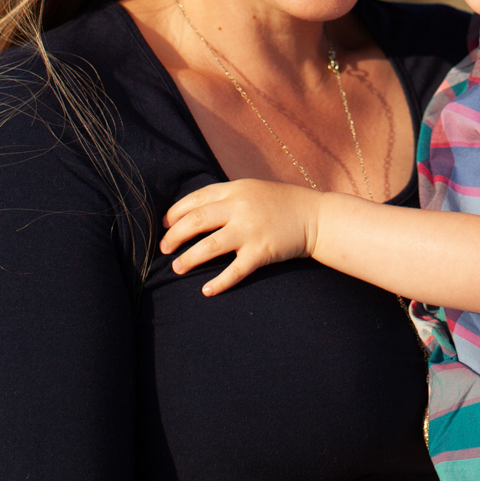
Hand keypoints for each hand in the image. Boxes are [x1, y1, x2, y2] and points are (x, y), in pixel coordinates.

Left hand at [161, 179, 321, 295]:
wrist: (316, 216)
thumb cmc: (281, 204)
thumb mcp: (252, 190)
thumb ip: (226, 197)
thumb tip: (192, 212)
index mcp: (235, 189)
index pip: (195, 199)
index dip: (175, 213)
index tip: (164, 225)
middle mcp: (240, 208)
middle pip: (196, 221)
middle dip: (174, 236)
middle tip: (163, 249)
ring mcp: (251, 230)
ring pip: (209, 246)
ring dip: (188, 259)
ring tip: (177, 268)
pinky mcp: (262, 252)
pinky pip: (234, 270)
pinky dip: (219, 282)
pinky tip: (206, 291)